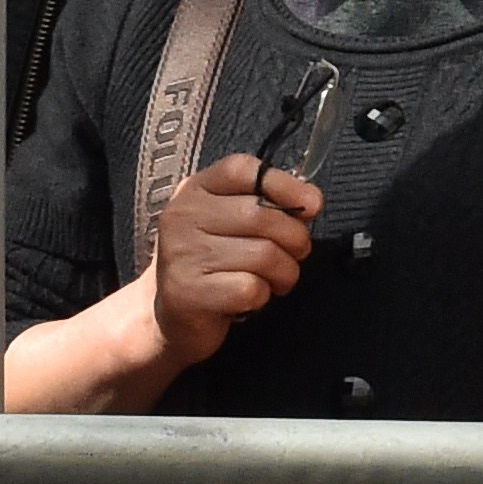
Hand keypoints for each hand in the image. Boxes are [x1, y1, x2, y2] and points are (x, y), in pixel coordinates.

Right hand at [144, 151, 316, 370]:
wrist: (172, 313)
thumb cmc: (212, 263)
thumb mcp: (229, 222)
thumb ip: (266, 203)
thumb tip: (311, 201)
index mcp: (194, 192)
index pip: (242, 170)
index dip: (284, 184)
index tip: (310, 206)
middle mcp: (182, 217)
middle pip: (261, 214)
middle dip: (295, 239)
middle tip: (292, 255)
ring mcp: (182, 254)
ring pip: (264, 254)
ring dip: (284, 273)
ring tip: (271, 280)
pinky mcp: (189, 292)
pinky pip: (252, 288)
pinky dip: (262, 297)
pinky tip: (248, 298)